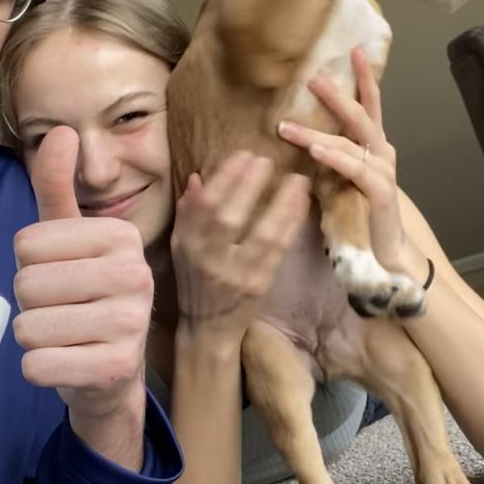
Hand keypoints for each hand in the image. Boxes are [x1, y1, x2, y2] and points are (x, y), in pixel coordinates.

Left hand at [13, 126, 153, 426]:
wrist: (112, 373)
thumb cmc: (84, 297)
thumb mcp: (69, 240)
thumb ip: (57, 187)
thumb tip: (62, 129)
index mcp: (123, 237)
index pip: (26, 244)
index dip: (29, 265)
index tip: (62, 275)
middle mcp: (136, 275)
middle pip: (26, 285)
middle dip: (31, 304)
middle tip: (64, 311)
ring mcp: (131, 324)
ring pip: (28, 327)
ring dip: (34, 338)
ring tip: (67, 336)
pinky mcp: (117, 368)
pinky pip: (37, 365)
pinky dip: (40, 370)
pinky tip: (70, 364)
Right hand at [171, 151, 309, 342]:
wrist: (209, 329)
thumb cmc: (196, 280)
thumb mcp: (182, 247)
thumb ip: (188, 213)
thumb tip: (197, 177)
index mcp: (187, 245)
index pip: (204, 205)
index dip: (224, 178)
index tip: (243, 155)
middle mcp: (209, 259)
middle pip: (228, 216)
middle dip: (248, 184)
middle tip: (266, 159)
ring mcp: (236, 274)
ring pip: (260, 233)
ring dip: (280, 202)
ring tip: (296, 178)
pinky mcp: (259, 285)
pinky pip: (278, 250)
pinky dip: (291, 224)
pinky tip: (301, 204)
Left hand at [277, 46, 426, 279]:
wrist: (387, 256)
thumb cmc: (359, 216)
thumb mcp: (338, 179)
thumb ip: (327, 155)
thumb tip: (296, 132)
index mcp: (373, 147)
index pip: (369, 105)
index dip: (363, 78)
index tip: (354, 50)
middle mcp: (382, 153)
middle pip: (361, 115)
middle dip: (338, 94)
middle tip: (314, 75)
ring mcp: (384, 171)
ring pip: (351, 142)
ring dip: (317, 132)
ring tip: (288, 125)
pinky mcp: (381, 193)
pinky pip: (355, 169)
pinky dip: (333, 157)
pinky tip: (315, 150)